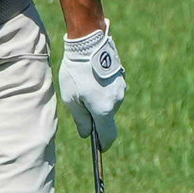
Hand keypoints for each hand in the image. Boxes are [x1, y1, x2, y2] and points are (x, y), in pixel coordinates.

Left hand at [58, 19, 126, 149]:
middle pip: (107, 119)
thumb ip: (80, 119)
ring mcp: (122, 89)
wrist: (89, 44)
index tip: (99, 148)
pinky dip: (102, 91)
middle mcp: (117, 101)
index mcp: (104, 110)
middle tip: (80, 105)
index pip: (108, 136)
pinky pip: (112, 91)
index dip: (103, 144)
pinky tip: (90, 78)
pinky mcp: (121, 78)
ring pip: (110, 104)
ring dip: (98, 102)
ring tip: (83, 87)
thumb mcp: (72, 98)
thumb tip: (86, 134)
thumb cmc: (77, 72)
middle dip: (96, 118)